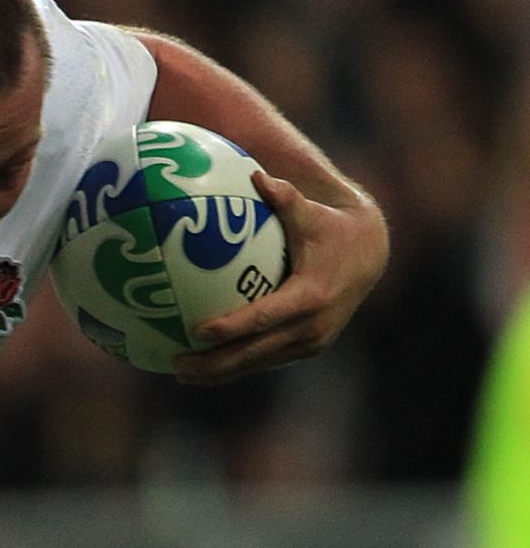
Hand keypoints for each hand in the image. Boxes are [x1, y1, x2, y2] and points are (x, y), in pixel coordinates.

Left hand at [173, 170, 388, 383]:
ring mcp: (311, 342)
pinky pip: (265, 360)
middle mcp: (312, 327)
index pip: (263, 318)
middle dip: (214, 364)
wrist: (370, 256)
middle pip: (254, 353)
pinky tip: (201, 367)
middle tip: (175, 363)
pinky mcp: (308, 348)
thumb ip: (285, 197)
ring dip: (219, 373)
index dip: (230, 328)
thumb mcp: (312, 213)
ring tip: (179, 372)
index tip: (196, 332)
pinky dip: (235, 366)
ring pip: (258, 363)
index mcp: (311, 297)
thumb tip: (256, 175)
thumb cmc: (332, 229)